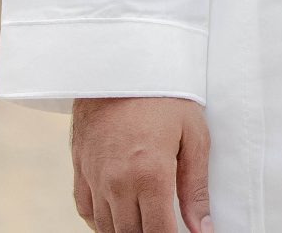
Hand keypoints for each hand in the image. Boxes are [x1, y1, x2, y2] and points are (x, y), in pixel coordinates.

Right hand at [71, 97, 210, 232]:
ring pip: (107, 228)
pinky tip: (118, 219)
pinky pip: (85, 211)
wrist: (121, 65)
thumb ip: (196, 188)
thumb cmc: (164, 96)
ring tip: (146, 222)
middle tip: (165, 225)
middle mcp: (117, 183)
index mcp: (150, 175)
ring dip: (127, 231)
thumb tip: (202, 228)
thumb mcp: (194, 135)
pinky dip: (101, 222)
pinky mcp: (80, 169)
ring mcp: (94, 178)